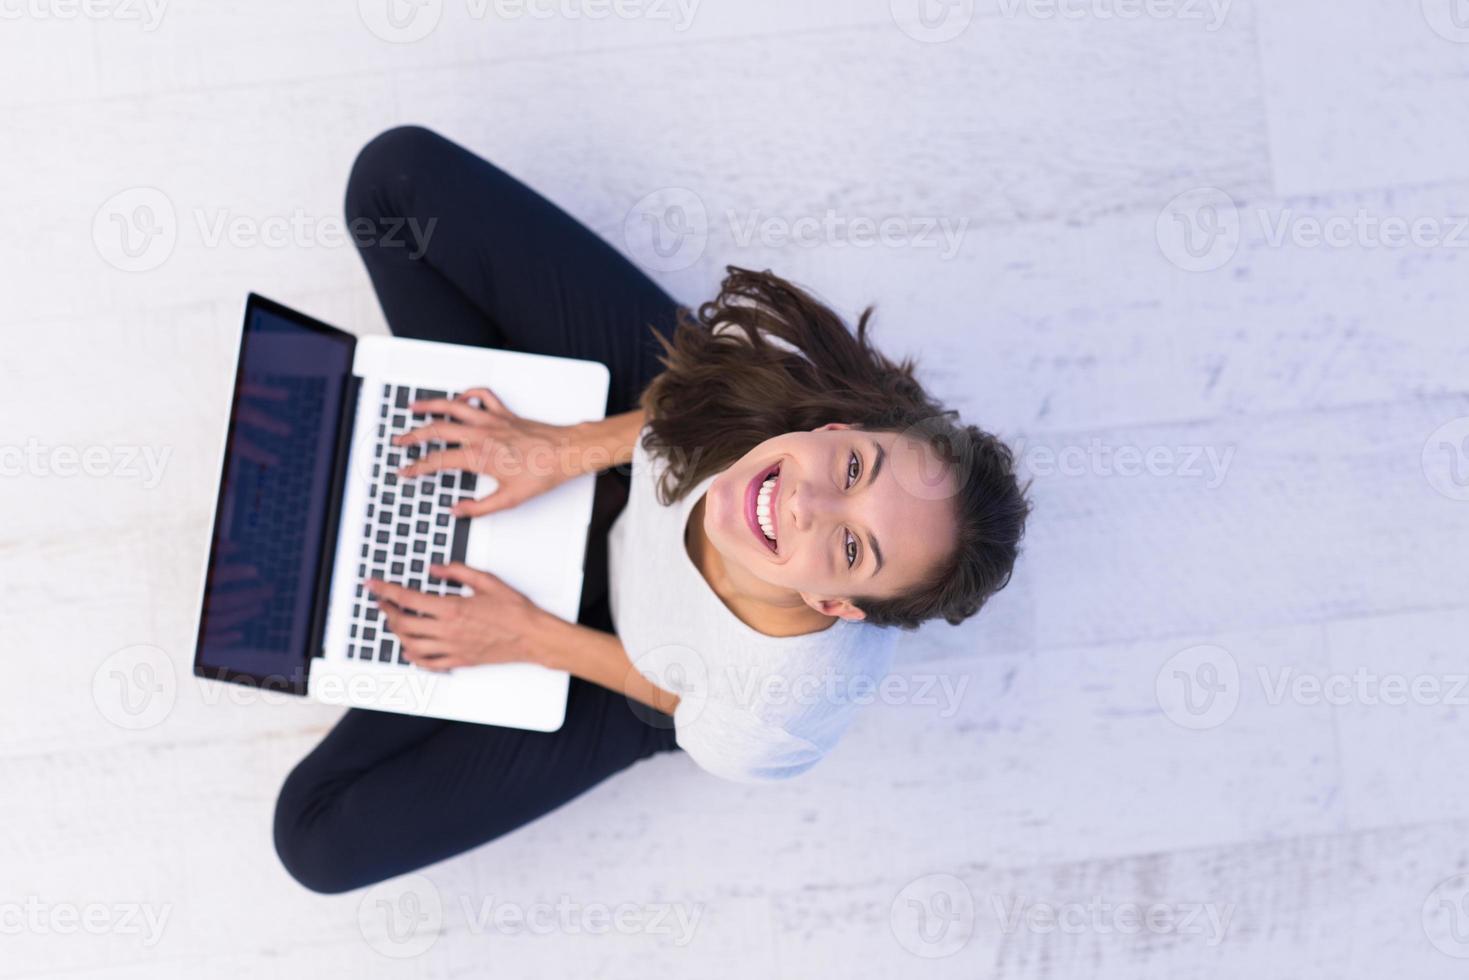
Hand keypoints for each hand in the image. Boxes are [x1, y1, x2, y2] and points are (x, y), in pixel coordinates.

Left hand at [365, 562, 548, 671]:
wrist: (532, 636)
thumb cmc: (514, 610)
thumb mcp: (487, 581)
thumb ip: (457, 572)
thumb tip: (434, 569)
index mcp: (453, 608)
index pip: (408, 598)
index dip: (386, 590)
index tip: (373, 585)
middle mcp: (448, 630)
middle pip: (403, 623)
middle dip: (386, 611)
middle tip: (382, 602)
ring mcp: (452, 648)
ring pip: (411, 645)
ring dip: (397, 633)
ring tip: (395, 622)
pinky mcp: (459, 660)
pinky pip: (428, 663)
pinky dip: (413, 657)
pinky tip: (410, 649)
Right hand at [393, 387, 583, 517]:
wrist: (566, 452)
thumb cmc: (542, 473)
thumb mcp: (509, 500)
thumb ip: (479, 508)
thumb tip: (457, 511)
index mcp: (479, 456)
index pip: (438, 461)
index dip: (417, 468)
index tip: (405, 472)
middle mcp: (481, 434)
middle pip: (437, 429)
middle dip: (412, 435)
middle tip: (398, 441)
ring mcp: (492, 420)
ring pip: (453, 405)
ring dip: (430, 405)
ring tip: (413, 407)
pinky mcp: (504, 413)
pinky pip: (482, 394)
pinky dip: (467, 393)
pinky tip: (459, 398)